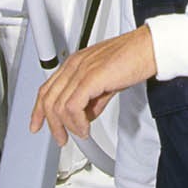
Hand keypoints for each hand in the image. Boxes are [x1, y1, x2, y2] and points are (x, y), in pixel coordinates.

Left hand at [30, 26, 156, 145]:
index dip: (39, 110)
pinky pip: (72, 107)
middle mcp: (74, 65)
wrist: (149, 49)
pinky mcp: (91, 78)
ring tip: (80, 134)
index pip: (47, 88)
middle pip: (48, 99)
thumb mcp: (107, 80)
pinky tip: (85, 128)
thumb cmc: (133, 58)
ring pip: (58, 106)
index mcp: (75, 63)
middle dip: (52, 124)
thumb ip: (93, 97)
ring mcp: (81, 71)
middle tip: (61, 138)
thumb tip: (87, 114)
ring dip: (67, 126)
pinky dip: (77, 122)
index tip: (37, 124)